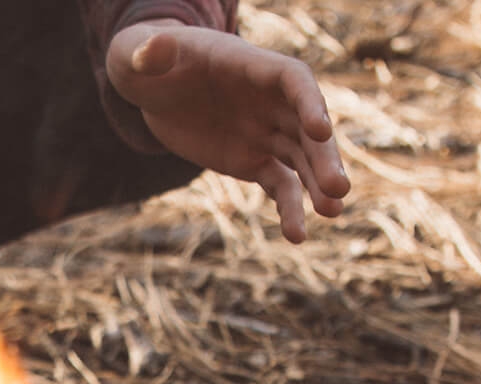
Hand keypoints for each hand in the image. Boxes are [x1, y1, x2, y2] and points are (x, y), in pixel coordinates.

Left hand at [106, 22, 349, 242]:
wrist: (154, 89)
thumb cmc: (150, 61)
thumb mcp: (141, 53)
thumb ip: (150, 51)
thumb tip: (148, 53)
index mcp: (251, 66)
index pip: (292, 80)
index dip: (309, 103)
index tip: (320, 131)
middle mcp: (268, 100)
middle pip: (306, 127)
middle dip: (323, 156)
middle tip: (339, 187)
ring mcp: (265, 132)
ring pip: (300, 159)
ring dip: (317, 186)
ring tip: (333, 212)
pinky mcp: (254, 161)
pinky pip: (279, 185)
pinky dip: (289, 207)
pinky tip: (297, 234)